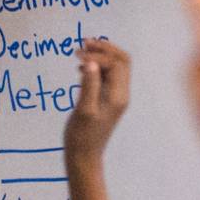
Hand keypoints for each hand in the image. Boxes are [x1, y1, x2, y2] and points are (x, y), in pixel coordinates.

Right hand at [63, 39, 132, 165]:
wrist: (84, 156)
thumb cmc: (82, 136)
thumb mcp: (84, 110)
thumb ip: (89, 85)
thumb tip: (92, 63)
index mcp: (118, 95)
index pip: (116, 64)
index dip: (98, 56)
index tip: (77, 57)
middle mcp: (121, 94)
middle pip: (122, 61)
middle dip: (104, 49)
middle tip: (83, 43)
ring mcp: (115, 96)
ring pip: (115, 67)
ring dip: (100, 56)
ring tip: (80, 51)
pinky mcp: (106, 99)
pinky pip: (107, 76)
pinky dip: (97, 66)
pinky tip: (81, 68)